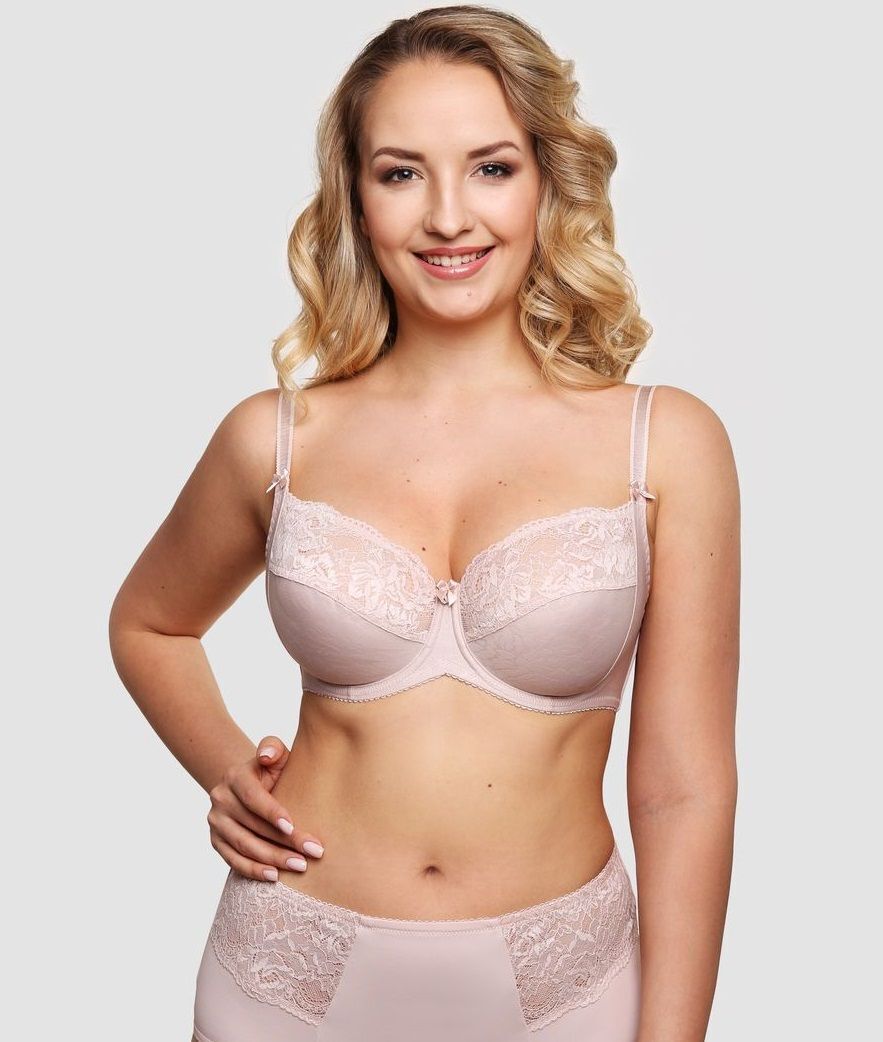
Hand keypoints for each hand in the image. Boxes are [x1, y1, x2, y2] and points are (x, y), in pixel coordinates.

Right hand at [207, 735, 324, 881]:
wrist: (250, 786)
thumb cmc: (272, 770)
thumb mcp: (276, 755)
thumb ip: (273, 747)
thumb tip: (266, 755)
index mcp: (235, 777)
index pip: (253, 797)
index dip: (272, 813)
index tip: (293, 826)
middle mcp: (220, 799)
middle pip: (252, 826)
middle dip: (284, 842)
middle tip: (312, 852)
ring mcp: (216, 822)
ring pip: (244, 846)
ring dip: (272, 859)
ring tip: (299, 866)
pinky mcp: (216, 842)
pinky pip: (234, 861)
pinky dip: (253, 871)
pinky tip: (275, 876)